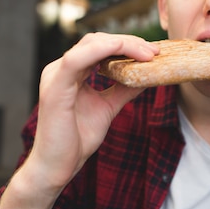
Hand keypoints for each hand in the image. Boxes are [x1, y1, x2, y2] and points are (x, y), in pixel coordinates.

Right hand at [25, 32, 159, 193]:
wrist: (57, 167)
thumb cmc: (77, 140)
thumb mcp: (107, 108)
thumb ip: (122, 90)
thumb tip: (146, 76)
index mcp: (70, 73)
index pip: (99, 46)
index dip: (126, 44)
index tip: (152, 51)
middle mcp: (60, 69)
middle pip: (96, 41)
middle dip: (128, 42)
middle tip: (155, 51)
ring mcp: (55, 76)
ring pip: (90, 45)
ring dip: (122, 45)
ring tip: (147, 54)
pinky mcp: (54, 88)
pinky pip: (77, 60)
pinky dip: (101, 51)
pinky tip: (122, 50)